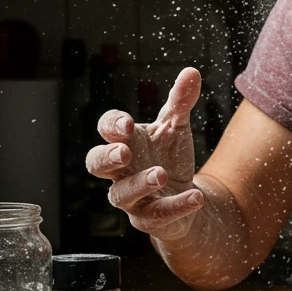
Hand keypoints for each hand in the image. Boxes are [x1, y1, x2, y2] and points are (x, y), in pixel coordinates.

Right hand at [85, 67, 204, 240]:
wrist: (185, 197)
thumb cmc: (169, 157)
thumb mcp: (176, 127)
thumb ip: (181, 102)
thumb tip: (191, 72)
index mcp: (125, 142)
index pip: (106, 129)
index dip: (112, 126)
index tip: (126, 124)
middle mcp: (121, 171)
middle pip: (95, 164)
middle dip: (106, 157)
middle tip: (123, 152)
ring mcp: (132, 198)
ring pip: (121, 195)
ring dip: (140, 183)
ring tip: (162, 174)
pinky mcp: (149, 218)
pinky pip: (156, 216)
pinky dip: (176, 207)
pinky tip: (195, 197)